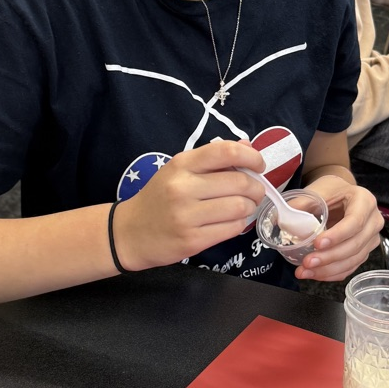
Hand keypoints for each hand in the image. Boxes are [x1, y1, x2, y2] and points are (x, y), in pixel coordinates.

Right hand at [112, 139, 265, 269]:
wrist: (130, 233)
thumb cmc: (159, 198)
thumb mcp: (179, 171)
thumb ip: (212, 159)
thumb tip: (247, 146)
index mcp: (181, 164)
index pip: (225, 151)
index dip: (251, 156)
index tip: (258, 165)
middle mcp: (183, 187)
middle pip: (240, 182)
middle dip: (256, 187)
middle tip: (254, 192)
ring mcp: (187, 216)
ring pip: (240, 207)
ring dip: (249, 207)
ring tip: (242, 207)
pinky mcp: (192, 240)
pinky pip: (232, 228)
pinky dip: (239, 224)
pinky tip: (231, 221)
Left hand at [295, 176, 383, 281]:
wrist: (341, 194)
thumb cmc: (331, 191)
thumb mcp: (318, 190)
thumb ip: (300, 204)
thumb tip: (279, 220)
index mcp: (365, 201)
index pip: (354, 222)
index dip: (337, 235)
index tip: (317, 243)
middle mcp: (373, 221)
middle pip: (355, 244)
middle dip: (329, 257)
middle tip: (307, 262)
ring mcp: (371, 238)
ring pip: (353, 260)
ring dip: (328, 269)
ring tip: (305, 271)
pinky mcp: (364, 251)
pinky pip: (351, 267)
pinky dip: (332, 273)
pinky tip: (315, 274)